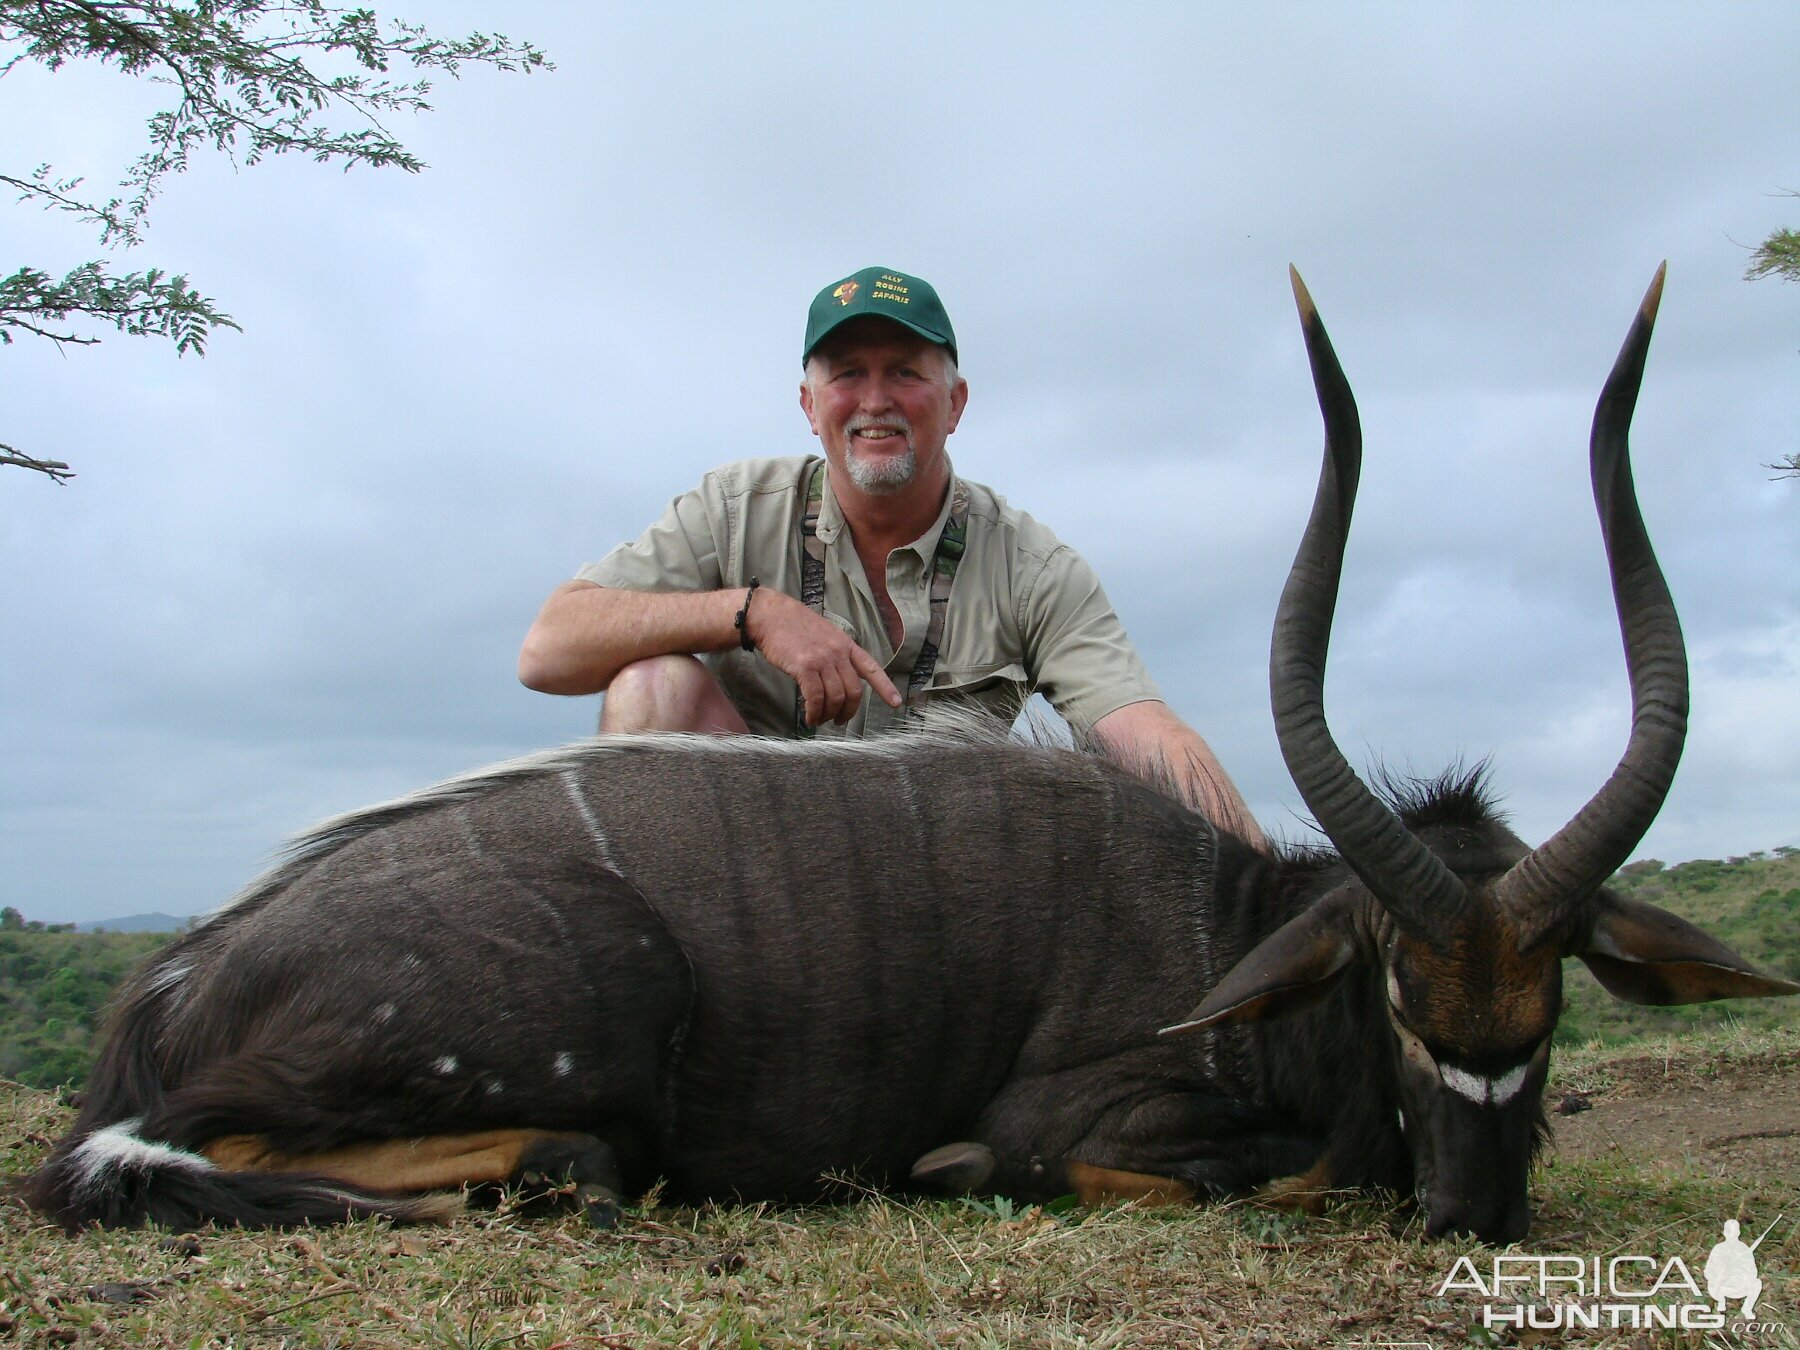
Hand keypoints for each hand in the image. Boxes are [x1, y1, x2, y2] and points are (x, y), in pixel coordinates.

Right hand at [744, 589, 902, 725]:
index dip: (885, 688)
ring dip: (828, 714)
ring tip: (818, 719)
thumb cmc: (793, 626)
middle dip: (848, 712)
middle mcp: (838, 652)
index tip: (896, 703)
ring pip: (836, 698)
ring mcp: (822, 659)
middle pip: (854, 692)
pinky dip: (814, 712)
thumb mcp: (824, 635)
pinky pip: (815, 698)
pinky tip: (810, 716)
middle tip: (838, 721)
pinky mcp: (805, 667)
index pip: (872, 668)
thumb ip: (835, 654)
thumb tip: (837, 679)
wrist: (770, 615)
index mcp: (846, 645)